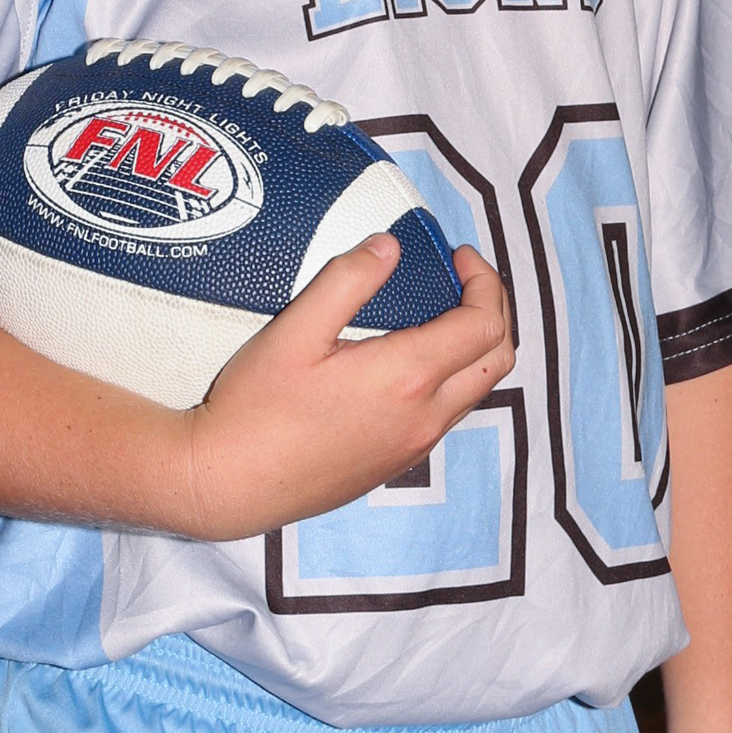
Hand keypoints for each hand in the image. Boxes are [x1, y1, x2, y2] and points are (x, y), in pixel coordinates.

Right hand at [180, 238, 512, 542]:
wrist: (233, 484)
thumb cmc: (256, 407)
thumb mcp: (295, 330)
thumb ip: (347, 280)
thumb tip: (388, 247)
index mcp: (408, 377)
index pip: (485, 323)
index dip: (483, 280)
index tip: (457, 255)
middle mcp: (424, 416)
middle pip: (498, 358)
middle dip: (493, 309)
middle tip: (461, 279)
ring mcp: (414, 445)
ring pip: (476, 389)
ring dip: (475, 346)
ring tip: (439, 313)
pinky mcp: (397, 462)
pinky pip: (449, 414)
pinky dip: (453, 377)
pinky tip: (410, 360)